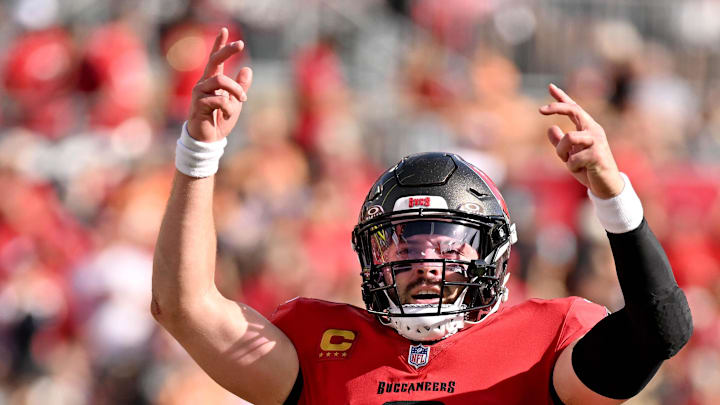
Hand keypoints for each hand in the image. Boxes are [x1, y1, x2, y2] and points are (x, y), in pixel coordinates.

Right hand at [188, 28, 252, 142]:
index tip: (225, 30)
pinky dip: (228, 107)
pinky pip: (219, 99)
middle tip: (241, 44)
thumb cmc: (219, 121)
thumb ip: (240, 87)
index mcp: (212, 82)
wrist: (208, 140)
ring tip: (241, 101)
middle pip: (214, 61)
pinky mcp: (198, 103)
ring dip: (235, 90)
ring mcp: (199, 93)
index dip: (219, 44)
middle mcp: (203, 83)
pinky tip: (226, 115)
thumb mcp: (235, 103)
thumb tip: (248, 69)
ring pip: (220, 80)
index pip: (214, 59)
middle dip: (227, 51)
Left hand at [539, 84, 623, 198]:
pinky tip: (582, 170)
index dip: (562, 97)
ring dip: (562, 153)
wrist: (606, 186)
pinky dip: (572, 166)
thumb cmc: (588, 169)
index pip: (574, 108)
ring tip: (569, 163)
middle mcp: (594, 130)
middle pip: (574, 110)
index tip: (550, 86)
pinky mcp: (598, 154)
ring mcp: (597, 141)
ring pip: (568, 137)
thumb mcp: (570, 154)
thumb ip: (560, 142)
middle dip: (556, 108)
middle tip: (540, 110)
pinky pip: (573, 158)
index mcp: (587, 128)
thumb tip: (550, 127)